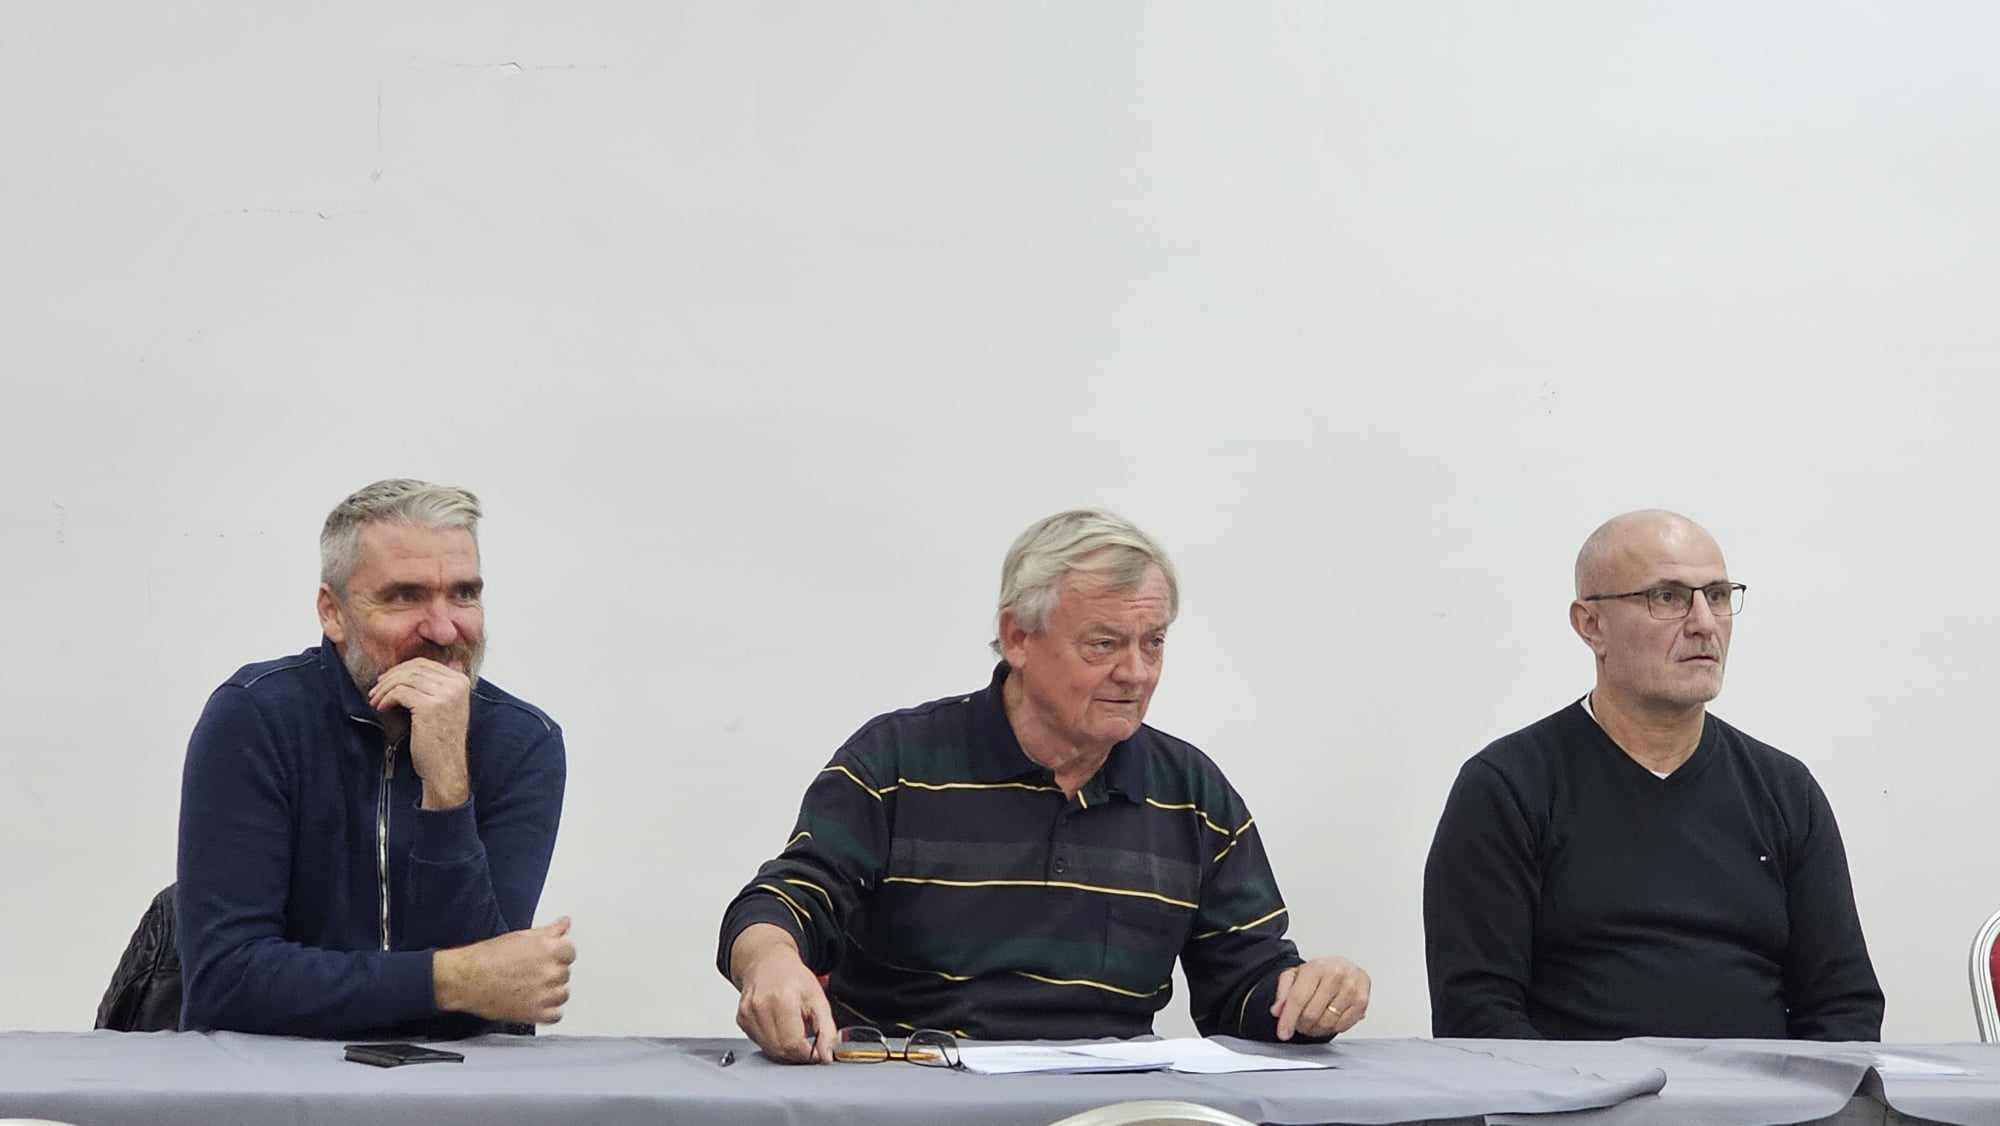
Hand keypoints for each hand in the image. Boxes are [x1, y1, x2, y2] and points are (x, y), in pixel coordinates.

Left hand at [368, 657, 472, 808]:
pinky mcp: (430, 706)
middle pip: (414, 668)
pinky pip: (400, 692)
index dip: (401, 670)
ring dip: (385, 689)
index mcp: (461, 682)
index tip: (386, 681)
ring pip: (405, 678)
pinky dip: (386, 698)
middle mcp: (456, 685)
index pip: (425, 663)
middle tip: (375, 691)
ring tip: (376, 700)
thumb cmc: (440, 741)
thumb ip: (435, 686)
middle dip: (390, 678)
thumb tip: (411, 668)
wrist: (445, 768)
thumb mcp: (443, 707)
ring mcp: (445, 695)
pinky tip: (381, 708)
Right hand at [434, 917, 575, 1024]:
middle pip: (565, 973)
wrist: (466, 979)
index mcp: (549, 949)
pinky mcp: (536, 1013)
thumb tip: (564, 924)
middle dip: (551, 972)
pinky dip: (547, 1012)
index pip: (570, 952)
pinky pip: (556, 1015)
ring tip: (529, 987)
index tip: (548, 957)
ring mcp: (545, 994)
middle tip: (531, 972)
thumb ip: (549, 931)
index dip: (558, 954)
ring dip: (550, 992)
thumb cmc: (487, 957)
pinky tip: (534, 1003)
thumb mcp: (521, 936)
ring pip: (562, 994)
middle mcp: (550, 971)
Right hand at [731, 924, 835, 1063]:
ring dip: (784, 1050)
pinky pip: (759, 1043)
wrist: (768, 963)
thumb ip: (826, 1030)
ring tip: (794, 1033)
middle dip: (796, 1054)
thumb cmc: (793, 978)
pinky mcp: (741, 1019)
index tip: (815, 1054)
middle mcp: (761, 1006)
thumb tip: (826, 1056)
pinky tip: (779, 1028)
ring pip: (768, 1050)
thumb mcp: (818, 999)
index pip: (792, 1043)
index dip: (806, 1054)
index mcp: (782, 999)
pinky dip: (772, 1043)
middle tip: (807, 1045)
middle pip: (779, 1050)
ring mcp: (748, 1013)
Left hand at [1272, 955, 1370, 1039]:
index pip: (1298, 998)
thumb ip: (1283, 991)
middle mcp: (1336, 975)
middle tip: (1299, 1024)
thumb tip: (1277, 1010)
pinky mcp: (1362, 1002)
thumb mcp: (1296, 974)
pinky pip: (1342, 1026)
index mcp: (1316, 967)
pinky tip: (1327, 1021)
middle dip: (1301, 1025)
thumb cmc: (1321, 973)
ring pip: (1327, 1022)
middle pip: (1311, 1014)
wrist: (1346, 967)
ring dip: (1316, 1029)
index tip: (1283, 1032)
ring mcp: (1351, 989)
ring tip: (1312, 1023)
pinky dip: (1332, 1029)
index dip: (1288, 1019)